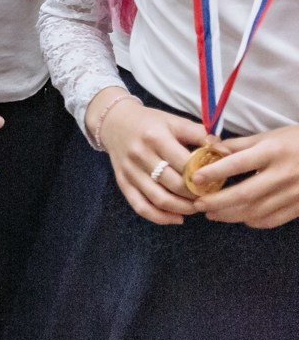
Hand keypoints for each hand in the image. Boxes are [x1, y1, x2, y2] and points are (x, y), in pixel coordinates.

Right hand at [100, 92, 209, 224]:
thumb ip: (200, 135)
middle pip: (175, 185)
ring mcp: (129, 171)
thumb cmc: (151, 123)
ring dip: (184, 208)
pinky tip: (177, 218)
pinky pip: (141, 206)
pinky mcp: (122, 182)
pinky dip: (161, 217)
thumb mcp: (174, 121)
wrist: (114, 122)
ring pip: (160, 199)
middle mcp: (140, 155)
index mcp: (156, 137)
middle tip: (210, 196)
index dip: (206, 176)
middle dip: (197, 195)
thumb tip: (226, 153)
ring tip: (197, 207)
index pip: (187, 164)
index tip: (218, 181)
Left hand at [196, 125, 298, 227]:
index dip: (214, 172)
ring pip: (257, 210)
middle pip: (245, 193)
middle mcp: (283, 174)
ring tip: (212, 214)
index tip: (194, 178)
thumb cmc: (296, 141)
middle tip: (198, 204)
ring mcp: (294, 193)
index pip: (238, 163)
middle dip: (218, 202)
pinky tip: (240, 218)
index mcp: (273, 151)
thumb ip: (239, 145)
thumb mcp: (269, 136)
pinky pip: (274, 219)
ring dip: (231, 215)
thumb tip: (209, 147)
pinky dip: (254, 221)